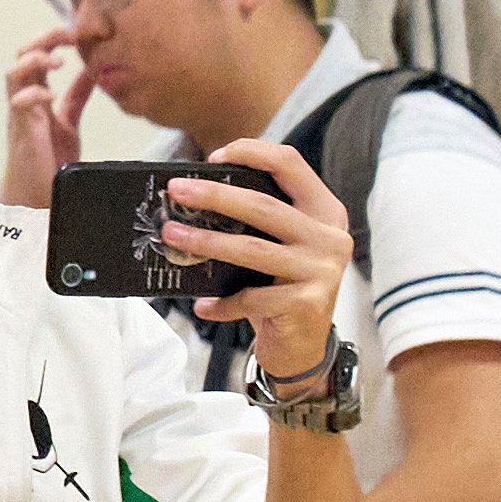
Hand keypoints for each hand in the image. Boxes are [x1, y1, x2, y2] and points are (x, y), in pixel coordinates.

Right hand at [0, 23, 96, 207]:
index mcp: (36, 94)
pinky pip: (18, 102)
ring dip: (34, 59)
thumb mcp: (69, 120)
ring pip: (13, 73)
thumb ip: (77, 95)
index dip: (57, 37)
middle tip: (71, 35)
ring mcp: (20, 114)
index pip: (39, 53)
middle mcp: (24, 99)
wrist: (36, 196)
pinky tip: (51, 95)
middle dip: (46, 38)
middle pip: (23, 54)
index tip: (81, 32)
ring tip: (58, 60)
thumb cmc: (48, 161)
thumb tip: (93, 70)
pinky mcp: (21, 130)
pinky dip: (34, 92)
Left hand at [168, 139, 353, 381]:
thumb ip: (259, 222)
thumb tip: (197, 195)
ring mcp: (321, 271)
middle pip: (263, 206)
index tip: (213, 156)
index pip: (291, 165)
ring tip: (170, 237)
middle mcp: (330, 237)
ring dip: (204, 243)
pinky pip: (250, 298)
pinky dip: (220, 303)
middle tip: (175, 191)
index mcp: (325, 212)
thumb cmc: (281, 289)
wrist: (304, 348)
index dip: (252, 153)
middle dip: (213, 196)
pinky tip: (201, 306)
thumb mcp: (280, 248)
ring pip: (251, 250)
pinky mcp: (306, 304)